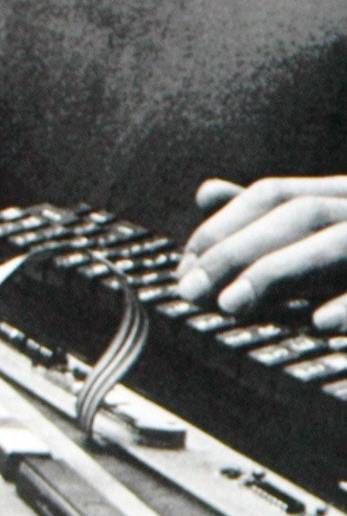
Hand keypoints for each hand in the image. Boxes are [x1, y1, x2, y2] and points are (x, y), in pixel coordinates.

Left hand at [177, 177, 346, 327]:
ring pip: (338, 243)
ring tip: (229, 304)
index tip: (185, 269)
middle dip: (236, 250)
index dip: (221, 227)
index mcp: (342, 197)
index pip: (273, 195)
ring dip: (276, 270)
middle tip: (191, 291)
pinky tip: (319, 323)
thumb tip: (206, 192)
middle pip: (301, 213)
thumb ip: (261, 221)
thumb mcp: (310, 241)